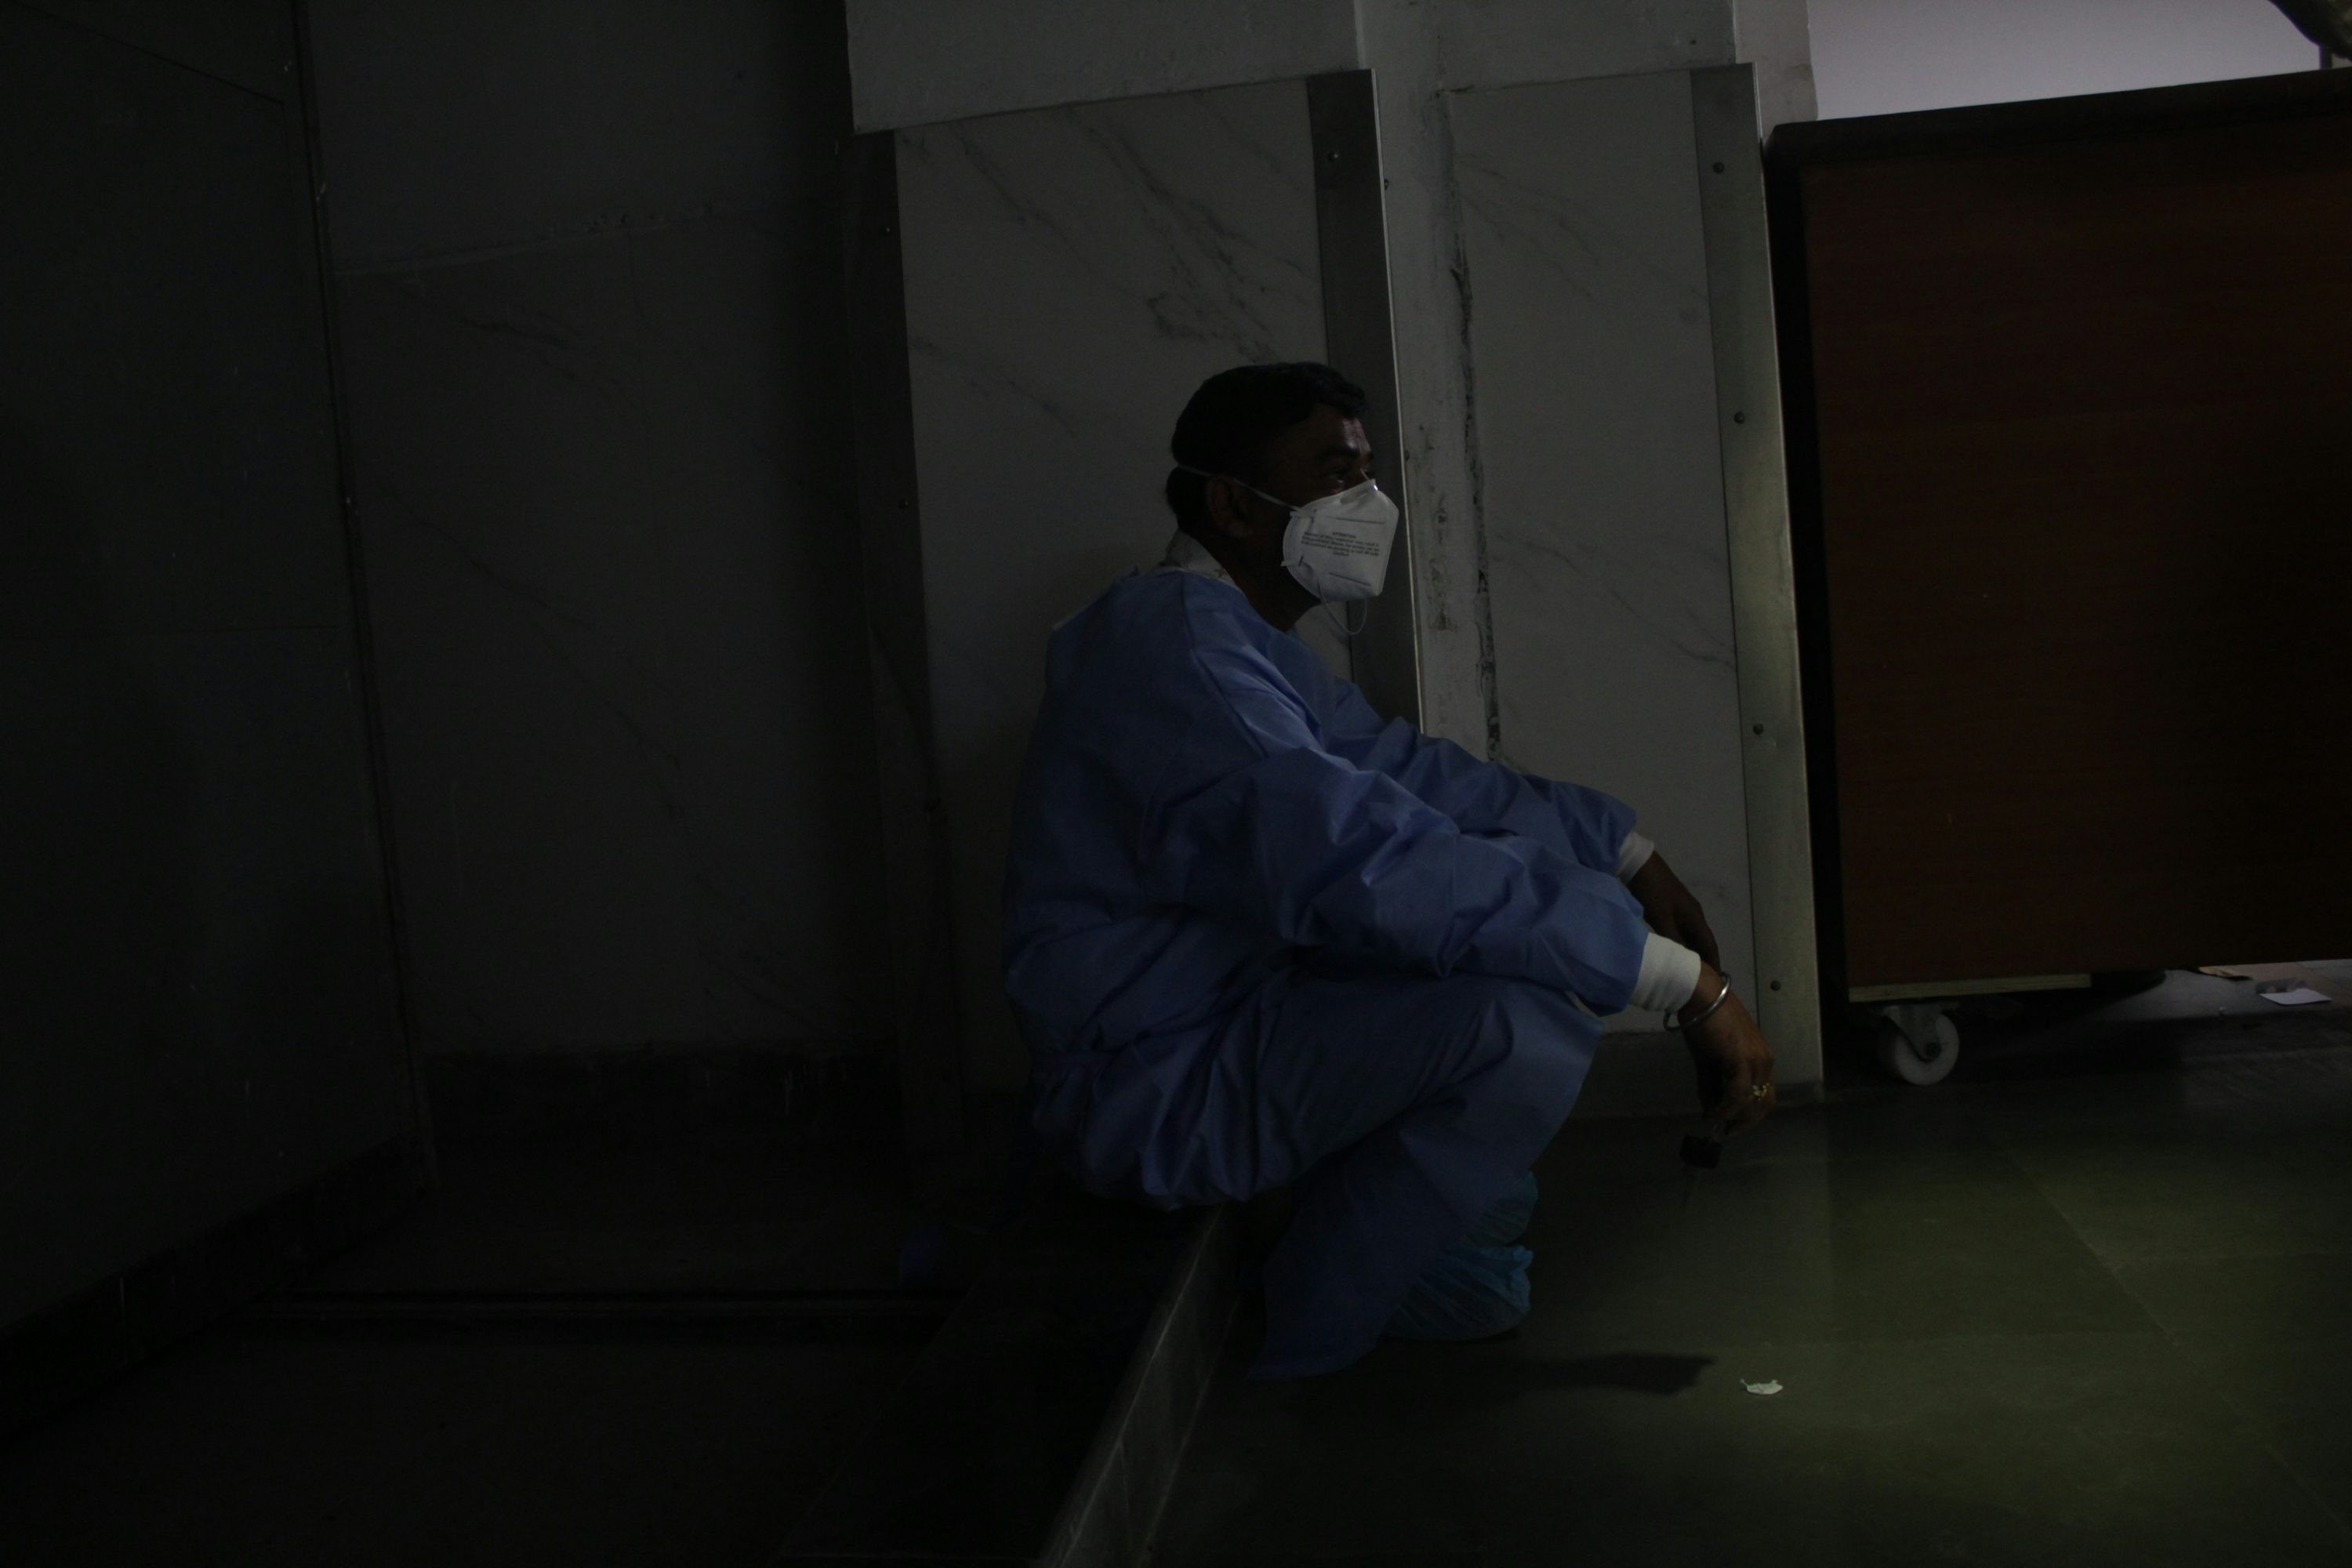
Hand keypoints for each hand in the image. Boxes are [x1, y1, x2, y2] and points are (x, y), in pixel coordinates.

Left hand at [1626, 852, 1720, 972]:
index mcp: (1695, 916)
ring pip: (1690, 936)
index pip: (1709, 944)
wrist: (1639, 866)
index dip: (1714, 962)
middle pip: (1702, 941)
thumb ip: (1673, 939)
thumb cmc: (1652, 891)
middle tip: (1700, 980)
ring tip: (1688, 970)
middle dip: (1704, 959)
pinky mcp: (1670, 908)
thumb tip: (1684, 960)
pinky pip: (1680, 930)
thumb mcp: (1661, 917)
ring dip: (1691, 952)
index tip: (1716, 981)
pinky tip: (1674, 951)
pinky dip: (1681, 943)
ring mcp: (1682, 910)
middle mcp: (1693, 914)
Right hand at [1681, 963, 1775, 1134]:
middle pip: (1765, 1103)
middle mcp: (1765, 1061)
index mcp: (1761, 1058)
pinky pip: (1737, 1094)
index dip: (1751, 1114)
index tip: (1731, 1126)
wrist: (1700, 996)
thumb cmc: (1704, 1021)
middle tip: (1725, 1131)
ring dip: (1733, 1115)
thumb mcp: (1709, 1059)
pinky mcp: (1742, 1060)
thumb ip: (1712, 1085)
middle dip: (1745, 1121)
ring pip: (1751, 1101)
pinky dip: (1725, 1107)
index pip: (1765, 1094)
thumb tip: (1710, 1109)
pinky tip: (1712, 1111)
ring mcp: (1756, 1060)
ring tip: (1713, 1118)